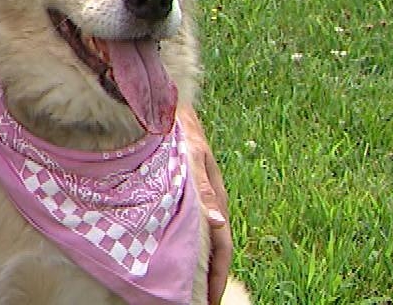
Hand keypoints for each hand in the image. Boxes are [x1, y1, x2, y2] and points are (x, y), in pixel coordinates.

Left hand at [175, 105, 233, 301]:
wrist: (169, 107)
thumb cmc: (179, 130)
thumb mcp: (191, 156)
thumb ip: (204, 188)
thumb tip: (220, 220)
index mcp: (216, 198)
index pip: (222, 247)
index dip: (218, 276)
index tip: (211, 300)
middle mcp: (212, 202)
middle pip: (216, 249)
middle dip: (211, 278)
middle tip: (200, 302)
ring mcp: (202, 198)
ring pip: (206, 239)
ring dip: (202, 264)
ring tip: (192, 290)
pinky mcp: (190, 193)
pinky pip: (195, 226)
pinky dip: (193, 246)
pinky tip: (182, 257)